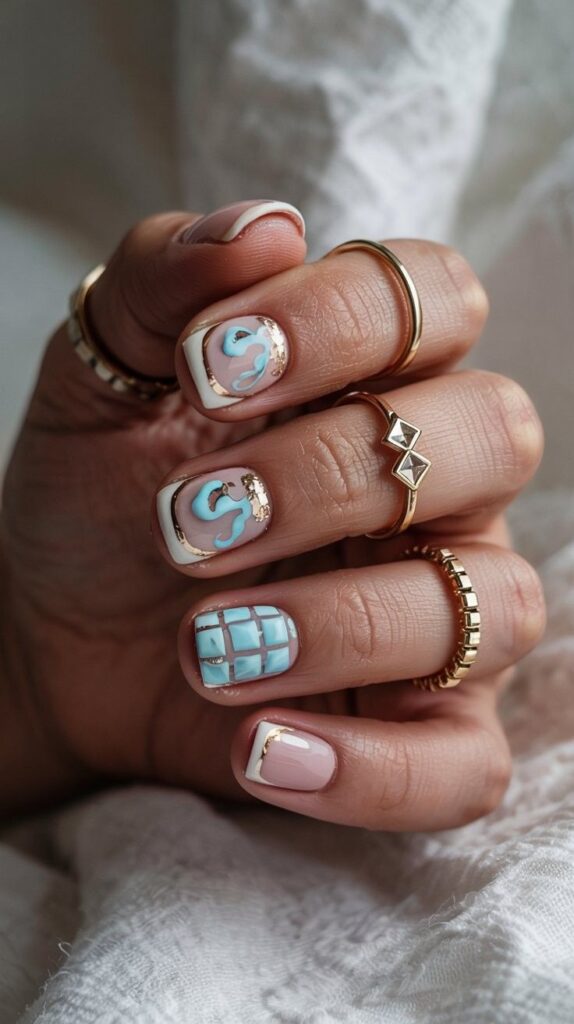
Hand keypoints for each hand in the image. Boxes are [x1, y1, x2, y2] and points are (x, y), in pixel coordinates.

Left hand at [0, 200, 544, 827]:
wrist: (59, 632)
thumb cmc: (100, 495)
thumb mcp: (104, 375)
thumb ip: (166, 281)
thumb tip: (267, 227)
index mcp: (378, 378)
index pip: (436, 299)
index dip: (342, 321)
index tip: (212, 371)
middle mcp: (440, 488)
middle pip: (491, 440)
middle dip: (334, 478)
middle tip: (192, 523)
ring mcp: (445, 610)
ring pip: (491, 607)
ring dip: (340, 625)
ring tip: (203, 645)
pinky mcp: (423, 731)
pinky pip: (460, 765)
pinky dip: (368, 768)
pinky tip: (259, 747)